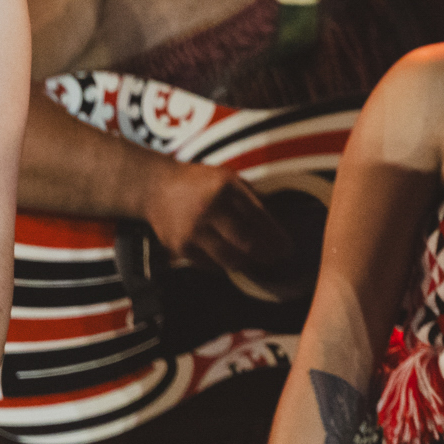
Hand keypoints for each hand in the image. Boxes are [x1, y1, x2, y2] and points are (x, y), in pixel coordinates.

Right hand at [143, 161, 304, 298]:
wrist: (155, 188)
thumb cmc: (199, 183)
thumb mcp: (227, 178)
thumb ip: (250, 198)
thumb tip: (276, 225)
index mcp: (226, 187)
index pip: (259, 218)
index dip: (276, 237)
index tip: (288, 248)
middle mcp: (209, 208)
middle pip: (246, 242)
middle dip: (266, 254)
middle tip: (278, 260)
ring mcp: (193, 230)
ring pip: (229, 258)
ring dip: (248, 263)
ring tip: (258, 263)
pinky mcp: (180, 247)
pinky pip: (210, 264)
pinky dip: (225, 265)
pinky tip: (235, 261)